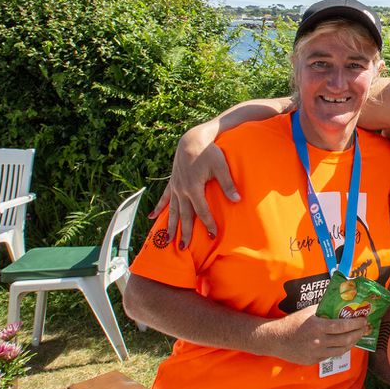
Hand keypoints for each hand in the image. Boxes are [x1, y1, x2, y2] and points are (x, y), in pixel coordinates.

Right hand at [152, 125, 239, 244]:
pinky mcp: (172, 182)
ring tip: (168, 241)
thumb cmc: (209, 152)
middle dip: (184, 232)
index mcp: (193, 188)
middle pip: (184, 215)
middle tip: (183, 248)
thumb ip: (228, 184)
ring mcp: (175, 187)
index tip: (213, 235)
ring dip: (171, 226)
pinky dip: (159, 208)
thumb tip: (237, 199)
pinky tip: (152, 218)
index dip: (208, 224)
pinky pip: (164, 198)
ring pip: (173, 210)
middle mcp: (182, 190)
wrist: (192, 139)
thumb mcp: (221, 166)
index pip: (202, 211)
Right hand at [258, 307, 369, 365]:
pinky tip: (344, 344)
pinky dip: (340, 349)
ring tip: (357, 336)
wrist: (276, 340)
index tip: (364, 320)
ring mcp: (317, 353)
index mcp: (318, 327)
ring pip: (341, 350)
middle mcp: (319, 341)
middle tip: (365, 328)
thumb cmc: (292, 322)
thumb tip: (340, 302)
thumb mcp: (308, 311)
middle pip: (345, 339)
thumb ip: (324, 308)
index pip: (343, 326)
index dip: (356, 324)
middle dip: (358, 333)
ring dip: (352, 343)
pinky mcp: (314, 361)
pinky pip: (331, 355)